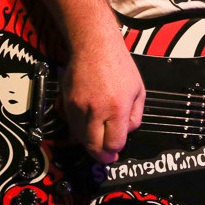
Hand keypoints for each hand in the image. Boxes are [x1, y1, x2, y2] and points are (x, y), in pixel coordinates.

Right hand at [61, 30, 144, 163]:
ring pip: (80, 139)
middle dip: (101, 156)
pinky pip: (71, 126)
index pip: (113, 144)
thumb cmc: (118, 65)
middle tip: (106, 157)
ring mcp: (78, 107)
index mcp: (116, 108)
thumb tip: (125, 134)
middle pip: (94, 147)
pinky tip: (88, 127)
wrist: (93, 46)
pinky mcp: (66, 103)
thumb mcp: (139, 91)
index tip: (116, 152)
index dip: (115, 151)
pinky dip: (79, 131)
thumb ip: (135, 116)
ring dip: (90, 144)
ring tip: (99, 141)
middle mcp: (95, 110)